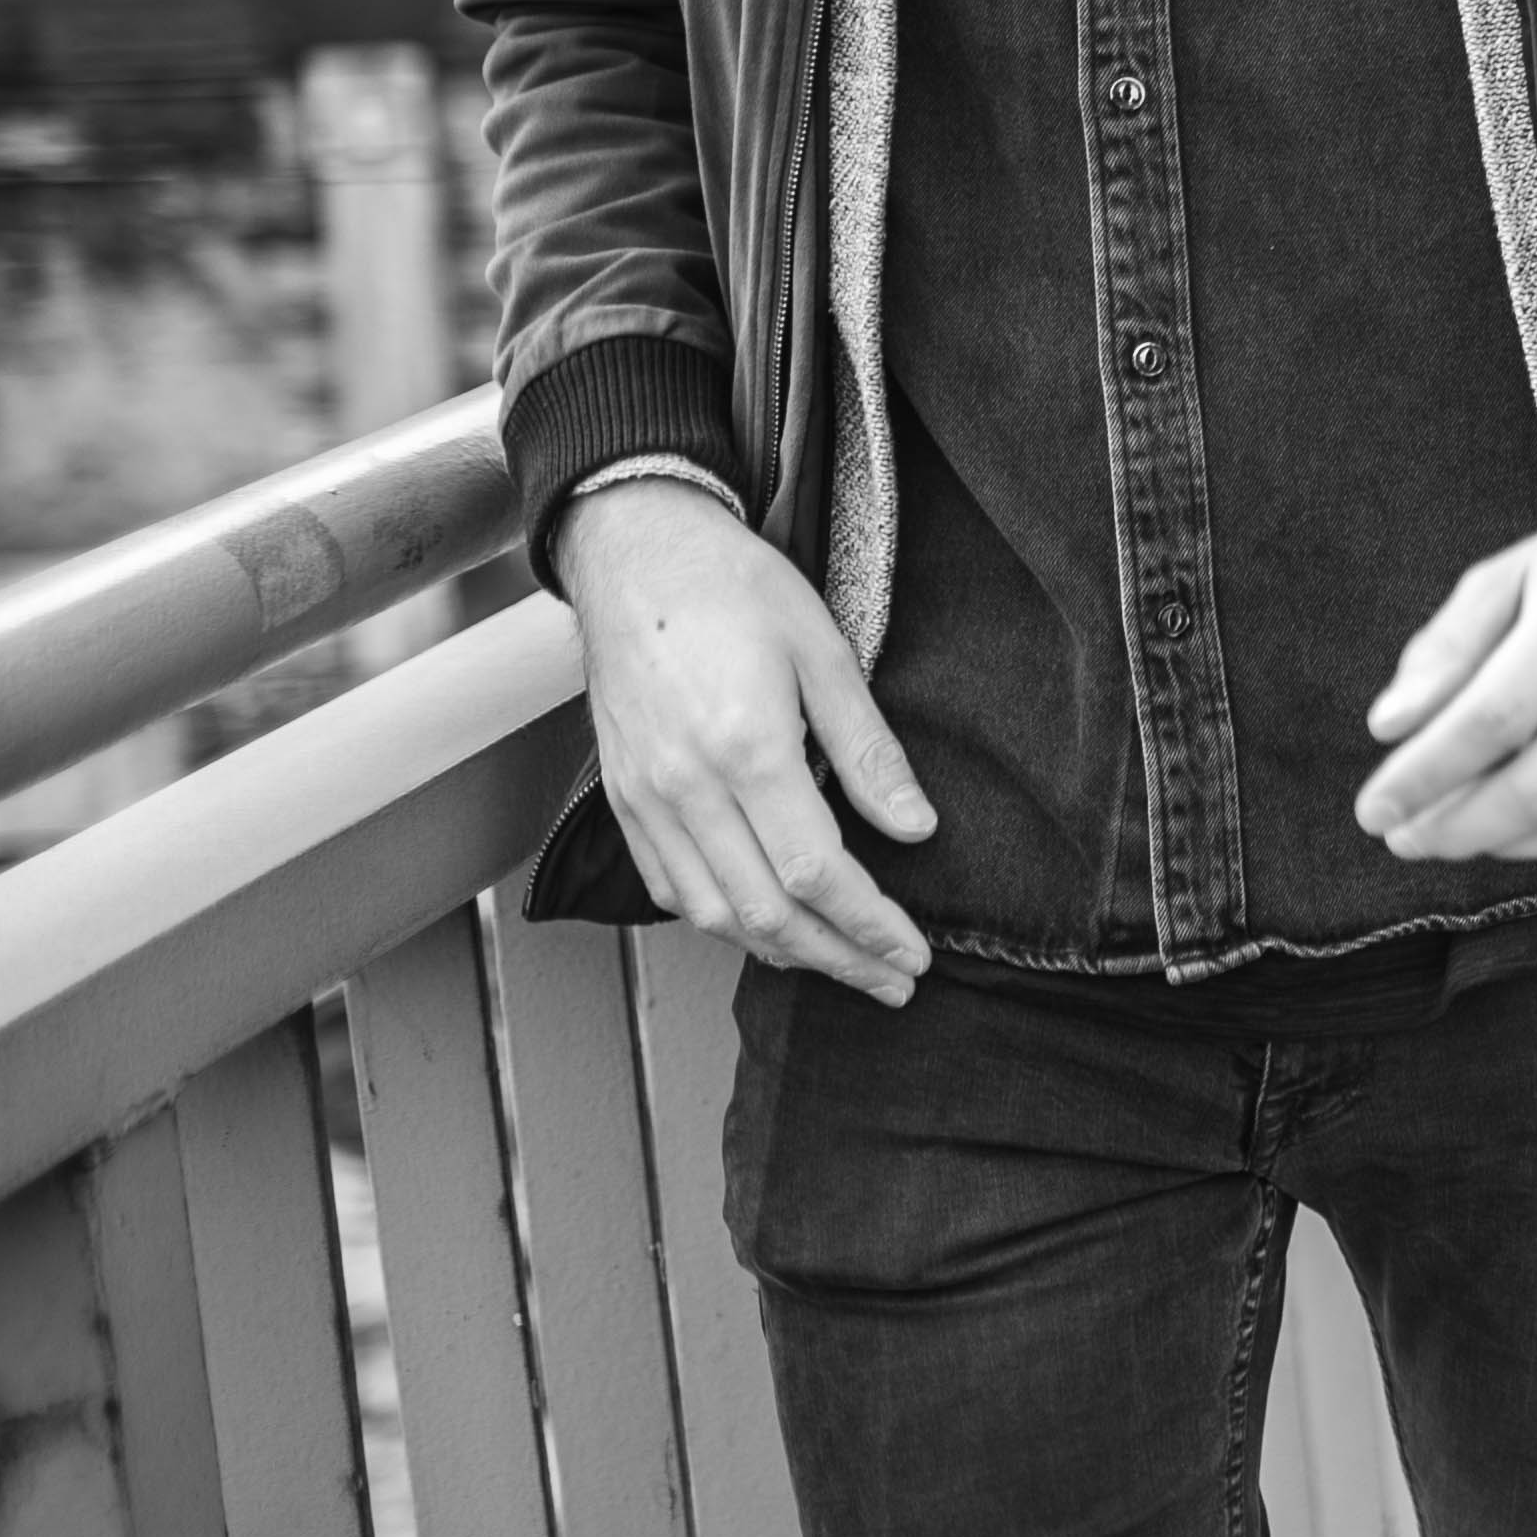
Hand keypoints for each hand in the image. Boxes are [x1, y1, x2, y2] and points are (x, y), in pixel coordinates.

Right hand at [555, 478, 935, 1002]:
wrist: (634, 554)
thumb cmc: (734, 588)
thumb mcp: (826, 650)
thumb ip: (869, 749)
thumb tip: (915, 829)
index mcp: (745, 749)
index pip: (816, 874)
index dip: (870, 926)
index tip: (914, 954)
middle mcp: (685, 787)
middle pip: (765, 913)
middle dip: (838, 960)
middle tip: (894, 982)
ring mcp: (643, 798)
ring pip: (711, 913)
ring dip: (781, 952)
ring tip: (841, 963)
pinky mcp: (620, 797)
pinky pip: (667, 886)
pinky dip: (718, 922)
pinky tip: (764, 926)